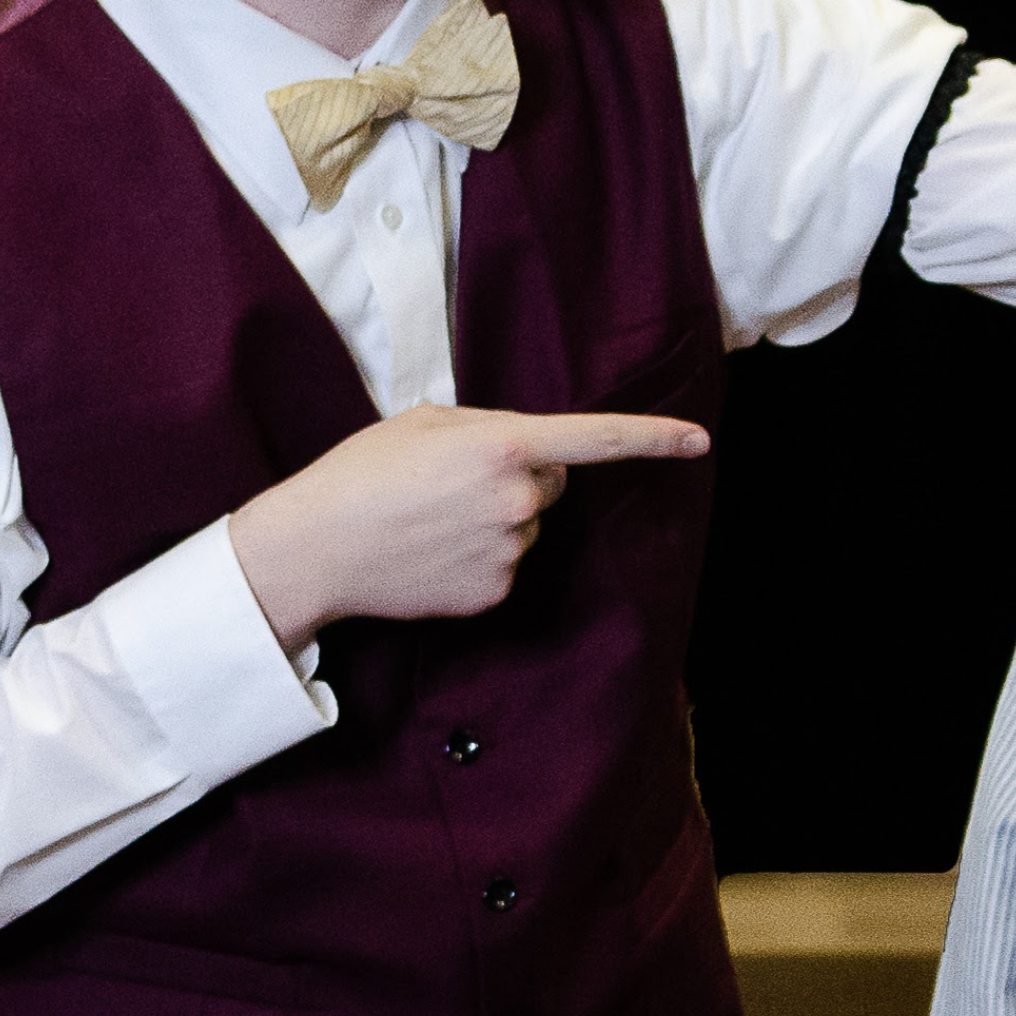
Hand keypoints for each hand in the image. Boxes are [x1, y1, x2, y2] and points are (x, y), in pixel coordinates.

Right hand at [229, 405, 710, 652]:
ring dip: (494, 518)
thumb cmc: (364, 471)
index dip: (655, 437)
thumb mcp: (427, 422)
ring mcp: (509, 553)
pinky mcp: (494, 594)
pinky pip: (505, 564)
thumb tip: (530, 454)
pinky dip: (478, 557)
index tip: (700, 440)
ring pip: (527, 526)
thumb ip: (492, 429)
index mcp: (505, 446)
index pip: (598, 439)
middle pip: (552, 482)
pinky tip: (431, 553)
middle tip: (452, 480)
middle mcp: (518, 501)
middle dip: (521, 476)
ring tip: (429, 517)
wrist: (315, 546)